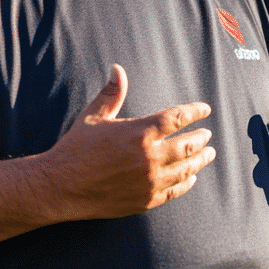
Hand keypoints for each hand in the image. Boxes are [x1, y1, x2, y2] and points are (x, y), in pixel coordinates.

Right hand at [40, 64, 214, 220]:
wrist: (59, 186)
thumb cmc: (75, 149)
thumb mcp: (93, 117)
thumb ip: (112, 93)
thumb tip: (118, 68)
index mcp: (139, 132)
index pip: (178, 118)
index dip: (195, 111)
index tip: (205, 109)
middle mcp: (149, 157)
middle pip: (189, 144)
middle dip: (202, 137)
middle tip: (207, 134)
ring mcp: (150, 181)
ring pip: (187, 168)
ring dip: (200, 160)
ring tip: (208, 154)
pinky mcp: (146, 200)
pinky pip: (175, 190)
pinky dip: (187, 182)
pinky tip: (191, 177)